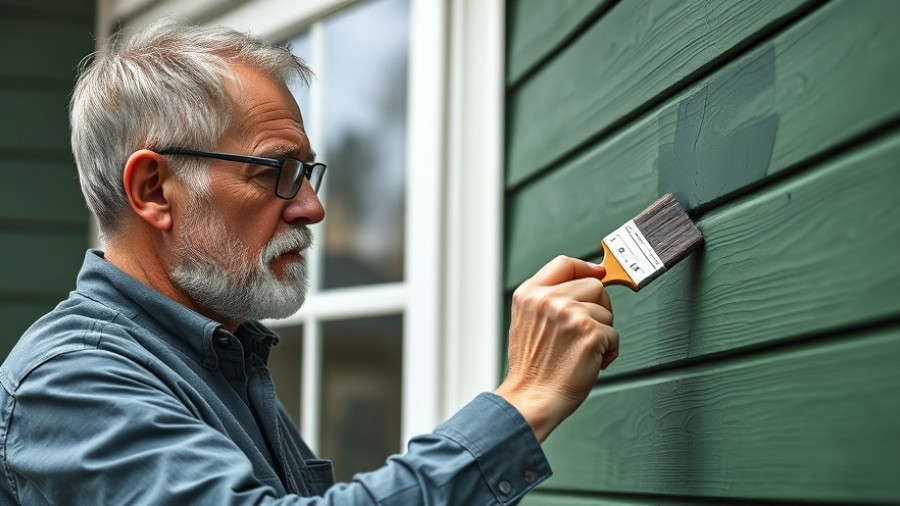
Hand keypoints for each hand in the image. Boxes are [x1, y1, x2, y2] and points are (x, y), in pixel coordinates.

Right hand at [495, 255, 617, 442]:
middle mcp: (548, 300)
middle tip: (587, 329)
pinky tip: (592, 360)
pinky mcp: (589, 333)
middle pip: (593, 284)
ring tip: (583, 349)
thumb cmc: (532, 368)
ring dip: (602, 331)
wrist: (531, 397)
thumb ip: (548, 299)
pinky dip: (609, 350)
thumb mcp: (527, 322)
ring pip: (606, 310)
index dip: (586, 268)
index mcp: (529, 294)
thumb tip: (586, 280)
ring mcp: (569, 314)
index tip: (598, 273)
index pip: (564, 263)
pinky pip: (614, 333)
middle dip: (598, 306)